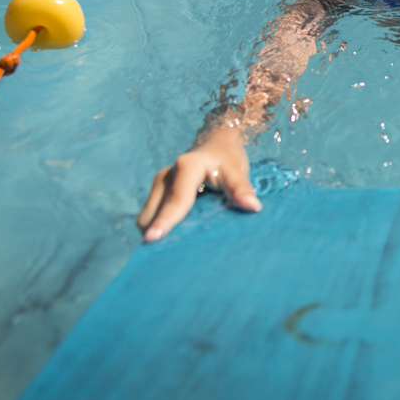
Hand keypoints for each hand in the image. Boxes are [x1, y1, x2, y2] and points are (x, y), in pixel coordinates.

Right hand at [137, 124, 261, 241]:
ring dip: (156, 231)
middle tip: (168, 256)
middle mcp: (167, 175)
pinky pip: (150, 215)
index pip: (177, 200)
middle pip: (153, 212)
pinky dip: (158, 226)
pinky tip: (174, 237)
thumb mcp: (237, 170)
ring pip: (147, 216)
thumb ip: (242, 188)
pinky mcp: (157, 192)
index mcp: (186, 167)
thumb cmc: (228, 158)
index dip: (165, 221)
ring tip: (172, 249)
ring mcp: (159, 184)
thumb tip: (252, 207)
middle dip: (156, 232)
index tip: (152, 239)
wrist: (217, 144)